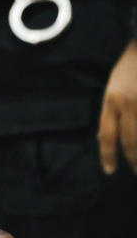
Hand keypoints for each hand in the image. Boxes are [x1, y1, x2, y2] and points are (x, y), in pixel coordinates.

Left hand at [98, 40, 136, 173]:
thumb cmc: (132, 65)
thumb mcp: (114, 87)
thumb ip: (110, 112)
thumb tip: (103, 138)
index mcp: (112, 99)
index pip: (107, 134)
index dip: (108, 155)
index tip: (109, 171)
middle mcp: (130, 103)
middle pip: (131, 141)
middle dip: (134, 161)